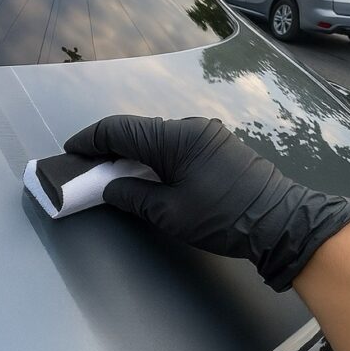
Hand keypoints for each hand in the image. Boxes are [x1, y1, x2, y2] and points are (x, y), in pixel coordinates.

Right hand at [65, 115, 349, 290]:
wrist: (280, 222)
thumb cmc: (223, 217)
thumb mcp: (170, 213)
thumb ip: (133, 196)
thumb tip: (111, 188)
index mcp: (175, 137)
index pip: (119, 130)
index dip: (90, 140)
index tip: (70, 151)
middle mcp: (190, 128)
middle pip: (138, 132)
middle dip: (109, 148)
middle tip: (87, 168)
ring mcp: (208, 136)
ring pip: (157, 139)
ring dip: (133, 154)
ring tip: (112, 175)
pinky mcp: (219, 148)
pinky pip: (176, 146)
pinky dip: (155, 158)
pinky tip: (146, 175)